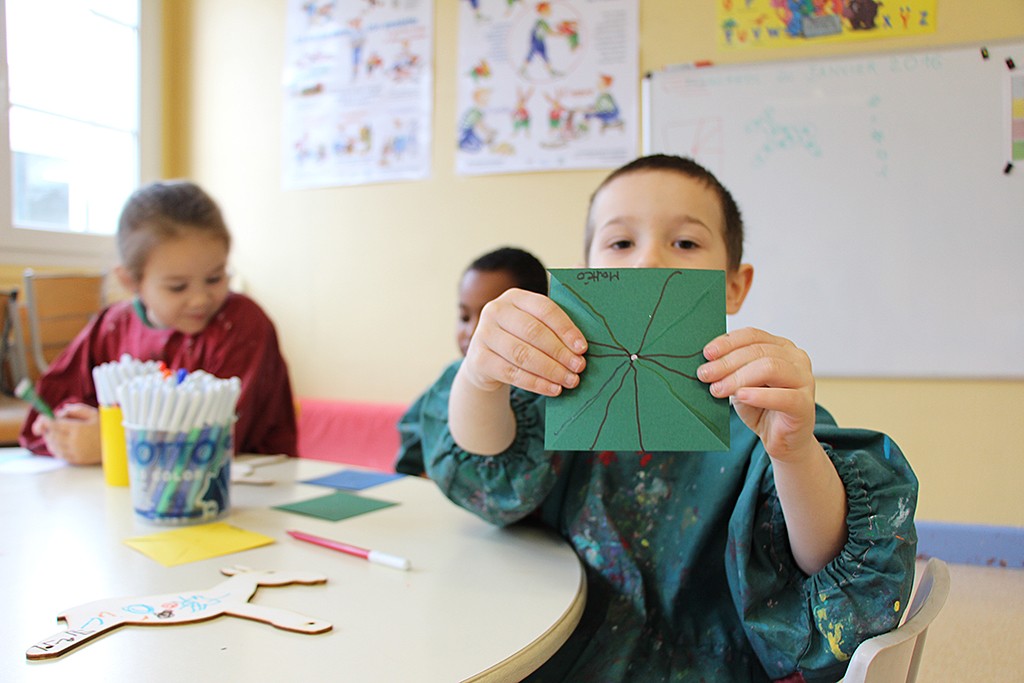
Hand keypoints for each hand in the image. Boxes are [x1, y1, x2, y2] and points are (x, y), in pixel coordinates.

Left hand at [32, 403, 101, 464]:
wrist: (119, 445)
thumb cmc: (106, 427)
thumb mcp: (94, 413)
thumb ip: (76, 410)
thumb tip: (59, 412)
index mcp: (78, 428)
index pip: (54, 424)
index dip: (44, 421)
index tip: (42, 419)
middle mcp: (75, 441)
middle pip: (51, 435)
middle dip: (47, 430)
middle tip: (47, 426)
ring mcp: (75, 452)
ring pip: (53, 446)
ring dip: (49, 440)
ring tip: (53, 434)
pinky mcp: (77, 460)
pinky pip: (60, 455)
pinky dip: (55, 449)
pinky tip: (58, 444)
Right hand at [461, 288, 587, 396]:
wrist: (487, 361)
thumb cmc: (520, 340)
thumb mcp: (534, 326)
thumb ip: (554, 328)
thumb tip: (582, 346)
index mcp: (515, 297)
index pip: (544, 309)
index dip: (566, 328)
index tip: (583, 348)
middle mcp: (496, 310)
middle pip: (533, 332)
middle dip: (560, 352)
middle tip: (579, 367)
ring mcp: (484, 334)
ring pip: (522, 354)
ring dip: (551, 370)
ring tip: (570, 380)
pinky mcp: (478, 359)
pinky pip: (511, 373)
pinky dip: (536, 383)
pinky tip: (553, 389)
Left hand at [698, 327, 817, 463]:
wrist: (780, 440)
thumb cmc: (761, 408)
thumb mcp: (741, 383)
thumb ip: (730, 370)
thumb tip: (706, 361)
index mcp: (781, 347)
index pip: (753, 336)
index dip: (727, 342)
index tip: (706, 353)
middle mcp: (796, 359)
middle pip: (758, 351)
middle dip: (727, 362)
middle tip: (705, 374)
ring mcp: (804, 380)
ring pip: (770, 368)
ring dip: (738, 378)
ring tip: (718, 389)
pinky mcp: (805, 404)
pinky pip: (783, 396)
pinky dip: (759, 395)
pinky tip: (740, 396)